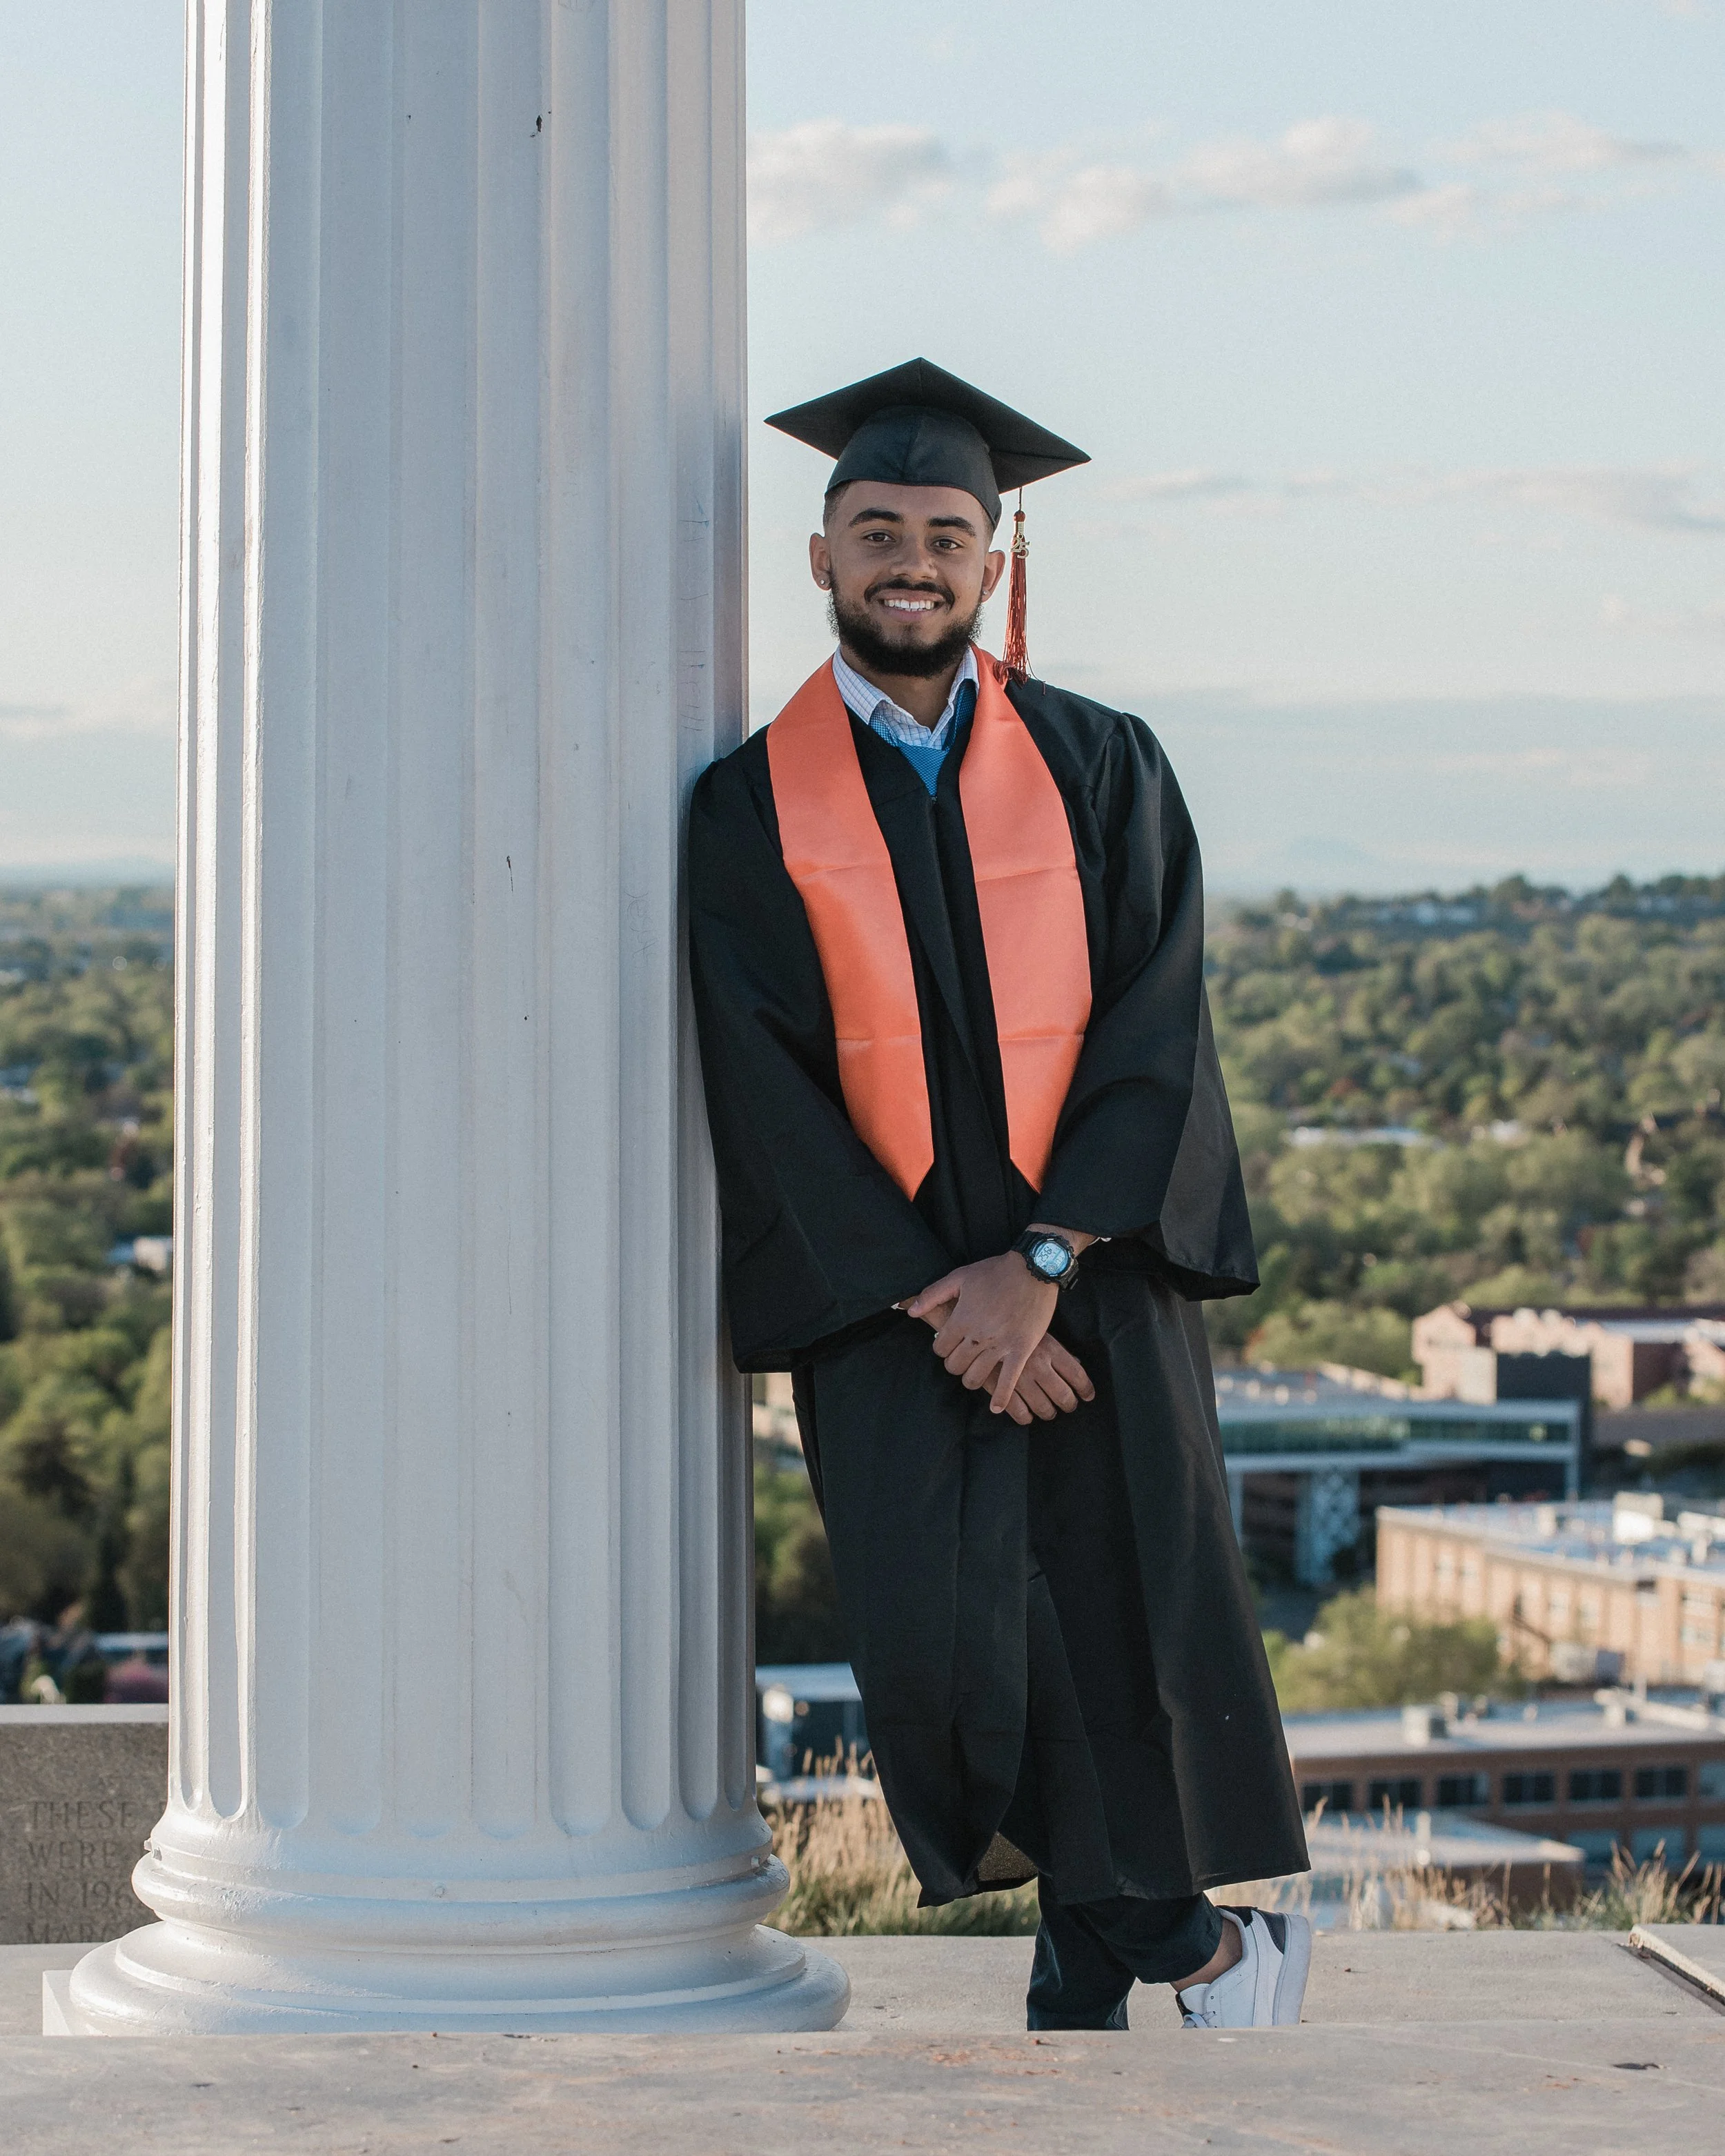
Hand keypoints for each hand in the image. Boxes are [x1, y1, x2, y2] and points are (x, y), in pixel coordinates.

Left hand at [904, 1253, 1058, 1414]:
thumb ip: (932, 1295)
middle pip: (955, 1366)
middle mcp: (978, 1335)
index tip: (949, 1345)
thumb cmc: (995, 1271)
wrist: (1034, 1269)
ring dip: (972, 1379)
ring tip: (974, 1374)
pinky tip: (996, 1408)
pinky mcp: (1021, 1349)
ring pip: (976, 1377)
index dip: (941, 1349)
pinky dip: (1001, 1397)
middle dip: (955, 1364)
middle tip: (961, 1358)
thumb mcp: (959, 1276)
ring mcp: (1000, 1345)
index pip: (940, 1349)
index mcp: (961, 1319)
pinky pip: (1009, 1380)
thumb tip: (911, 1312)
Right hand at [1010, 1333, 1096, 1422]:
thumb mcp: (1039, 1333)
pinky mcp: (1002, 1388)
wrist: (978, 1323)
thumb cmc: (1012, 1327)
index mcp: (1051, 1349)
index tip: (1088, 1396)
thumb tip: (1077, 1364)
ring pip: (1044, 1408)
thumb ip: (1057, 1350)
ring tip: (1048, 1411)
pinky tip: (1027, 1415)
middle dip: (1069, 1404)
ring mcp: (1020, 1379)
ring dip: (1048, 1412)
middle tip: (1068, 1406)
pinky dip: (1026, 1418)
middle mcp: (1039, 1366)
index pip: (1077, 1375)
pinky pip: (1020, 1413)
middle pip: (1063, 1395)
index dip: (1085, 1389)